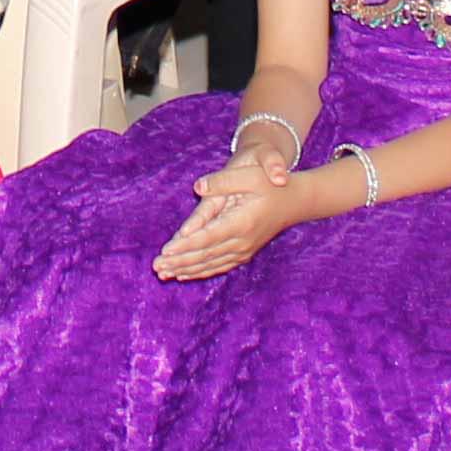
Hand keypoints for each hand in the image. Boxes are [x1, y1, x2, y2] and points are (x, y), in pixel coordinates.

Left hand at [154, 153, 307, 282]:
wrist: (294, 201)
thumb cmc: (270, 184)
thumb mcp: (249, 175)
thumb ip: (223, 181)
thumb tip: (199, 186)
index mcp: (241, 222)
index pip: (207, 237)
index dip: (185, 246)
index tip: (166, 250)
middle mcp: (241, 241)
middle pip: (204, 255)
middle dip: (178, 261)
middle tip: (156, 266)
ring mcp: (243, 250)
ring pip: (210, 264)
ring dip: (185, 269)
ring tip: (163, 273)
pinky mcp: (243, 253)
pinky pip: (218, 266)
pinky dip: (200, 271)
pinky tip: (184, 274)